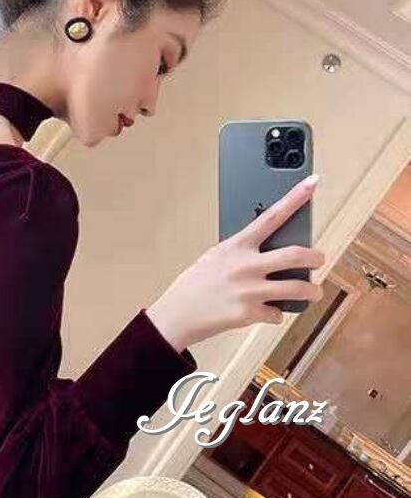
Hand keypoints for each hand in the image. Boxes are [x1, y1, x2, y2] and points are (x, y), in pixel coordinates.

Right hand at [146, 174, 325, 350]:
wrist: (178, 313)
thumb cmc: (195, 284)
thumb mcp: (216, 257)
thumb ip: (242, 253)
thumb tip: (271, 253)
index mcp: (236, 246)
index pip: (271, 216)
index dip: (295, 198)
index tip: (312, 183)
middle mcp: (246, 265)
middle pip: (296, 254)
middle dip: (316, 257)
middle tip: (320, 259)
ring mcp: (250, 290)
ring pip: (298, 288)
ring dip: (312, 292)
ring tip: (313, 293)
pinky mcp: (250, 313)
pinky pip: (277, 313)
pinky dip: (276, 313)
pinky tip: (266, 311)